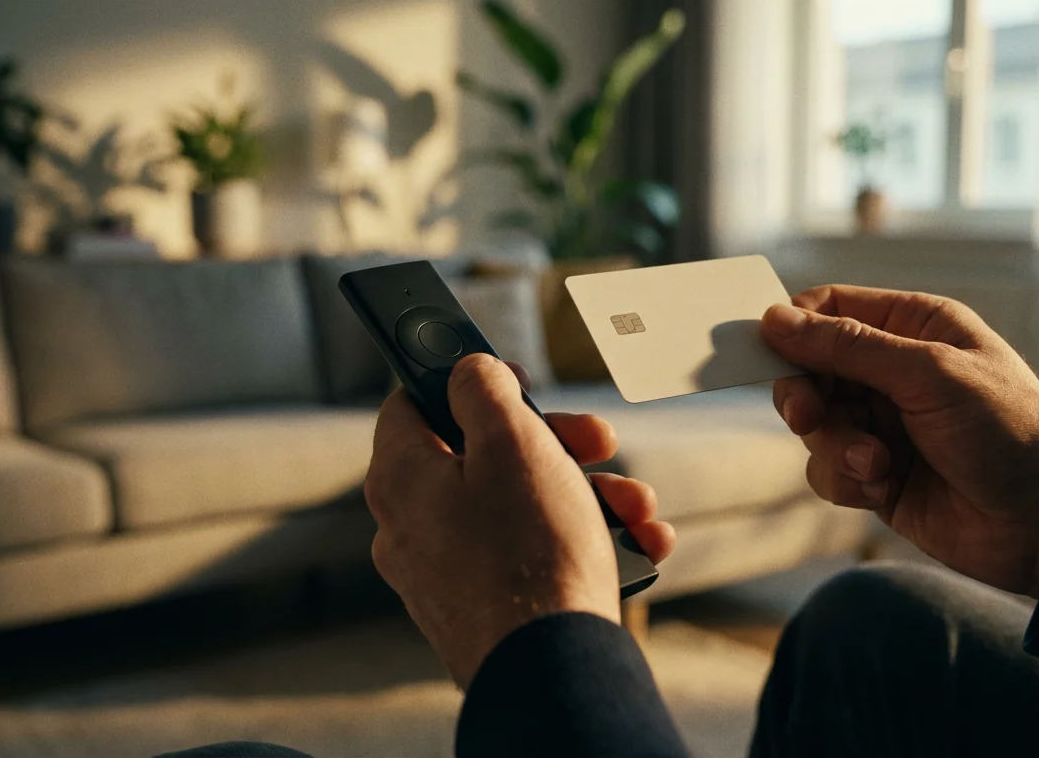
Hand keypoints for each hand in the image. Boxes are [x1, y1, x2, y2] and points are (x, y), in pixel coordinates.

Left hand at [364, 355, 675, 686]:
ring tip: (636, 505)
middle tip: (598, 440)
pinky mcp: (484, 611)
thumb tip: (469, 372)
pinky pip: (531, 558)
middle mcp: (413, 528)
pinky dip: (582, 543)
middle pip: (481, 458)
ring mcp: (447, 575)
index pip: (410, 403)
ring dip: (586, 494)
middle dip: (555, 444)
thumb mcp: (512, 441)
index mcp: (402, 478)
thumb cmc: (528, 551)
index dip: (464, 379)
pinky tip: (636, 542)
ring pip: (519, 509)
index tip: (515, 377)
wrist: (550, 667)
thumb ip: (484, 389)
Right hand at [761, 286, 1038, 604]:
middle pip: (810, 369)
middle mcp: (895, 372)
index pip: (831, 309)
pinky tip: (881, 488)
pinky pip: (826, 470)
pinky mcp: (877, 476)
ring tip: (876, 464)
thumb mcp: (929, 374)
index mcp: (914, 327)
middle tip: (810, 417)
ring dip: (834, 446)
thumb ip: (849, 347)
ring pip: (814, 425)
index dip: (795, 328)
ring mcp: (884, 425)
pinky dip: (844, 480)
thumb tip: (777, 320)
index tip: (769, 352)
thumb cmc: (1010, 432)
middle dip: (806, 397)